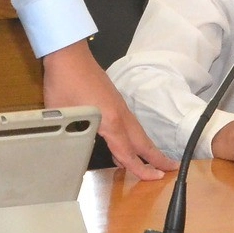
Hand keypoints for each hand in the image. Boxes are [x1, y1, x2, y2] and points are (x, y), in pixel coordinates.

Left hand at [40, 41, 175, 180]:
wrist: (68, 53)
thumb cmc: (65, 81)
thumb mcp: (63, 113)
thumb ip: (70, 133)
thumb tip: (67, 148)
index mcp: (110, 121)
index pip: (128, 152)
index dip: (141, 168)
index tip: (157, 178)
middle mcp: (119, 114)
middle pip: (141, 141)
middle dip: (156, 157)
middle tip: (170, 170)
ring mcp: (118, 105)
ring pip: (136, 131)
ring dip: (145, 147)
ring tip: (151, 162)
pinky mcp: (113, 99)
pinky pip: (128, 124)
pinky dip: (133, 137)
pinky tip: (124, 144)